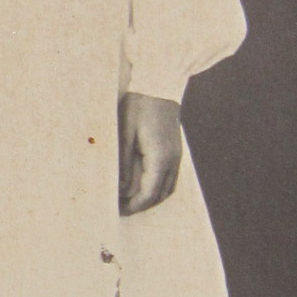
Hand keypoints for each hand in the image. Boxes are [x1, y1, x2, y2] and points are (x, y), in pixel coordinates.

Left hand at [119, 92, 182, 214]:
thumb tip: (121, 188)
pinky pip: (169, 178)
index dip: (135, 205)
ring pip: (167, 188)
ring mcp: (176, 156)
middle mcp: (172, 160)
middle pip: (160, 195)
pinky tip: (142, 186)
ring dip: (150, 198)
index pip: (149, 193)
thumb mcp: (125, 133)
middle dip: (141, 205)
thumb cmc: (138, 106)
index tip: (119, 210)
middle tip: (121, 208)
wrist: (158, 86)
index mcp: (160, 157)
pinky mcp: (175, 151)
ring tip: (130, 200)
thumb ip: (123, 162)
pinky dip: (157, 188)